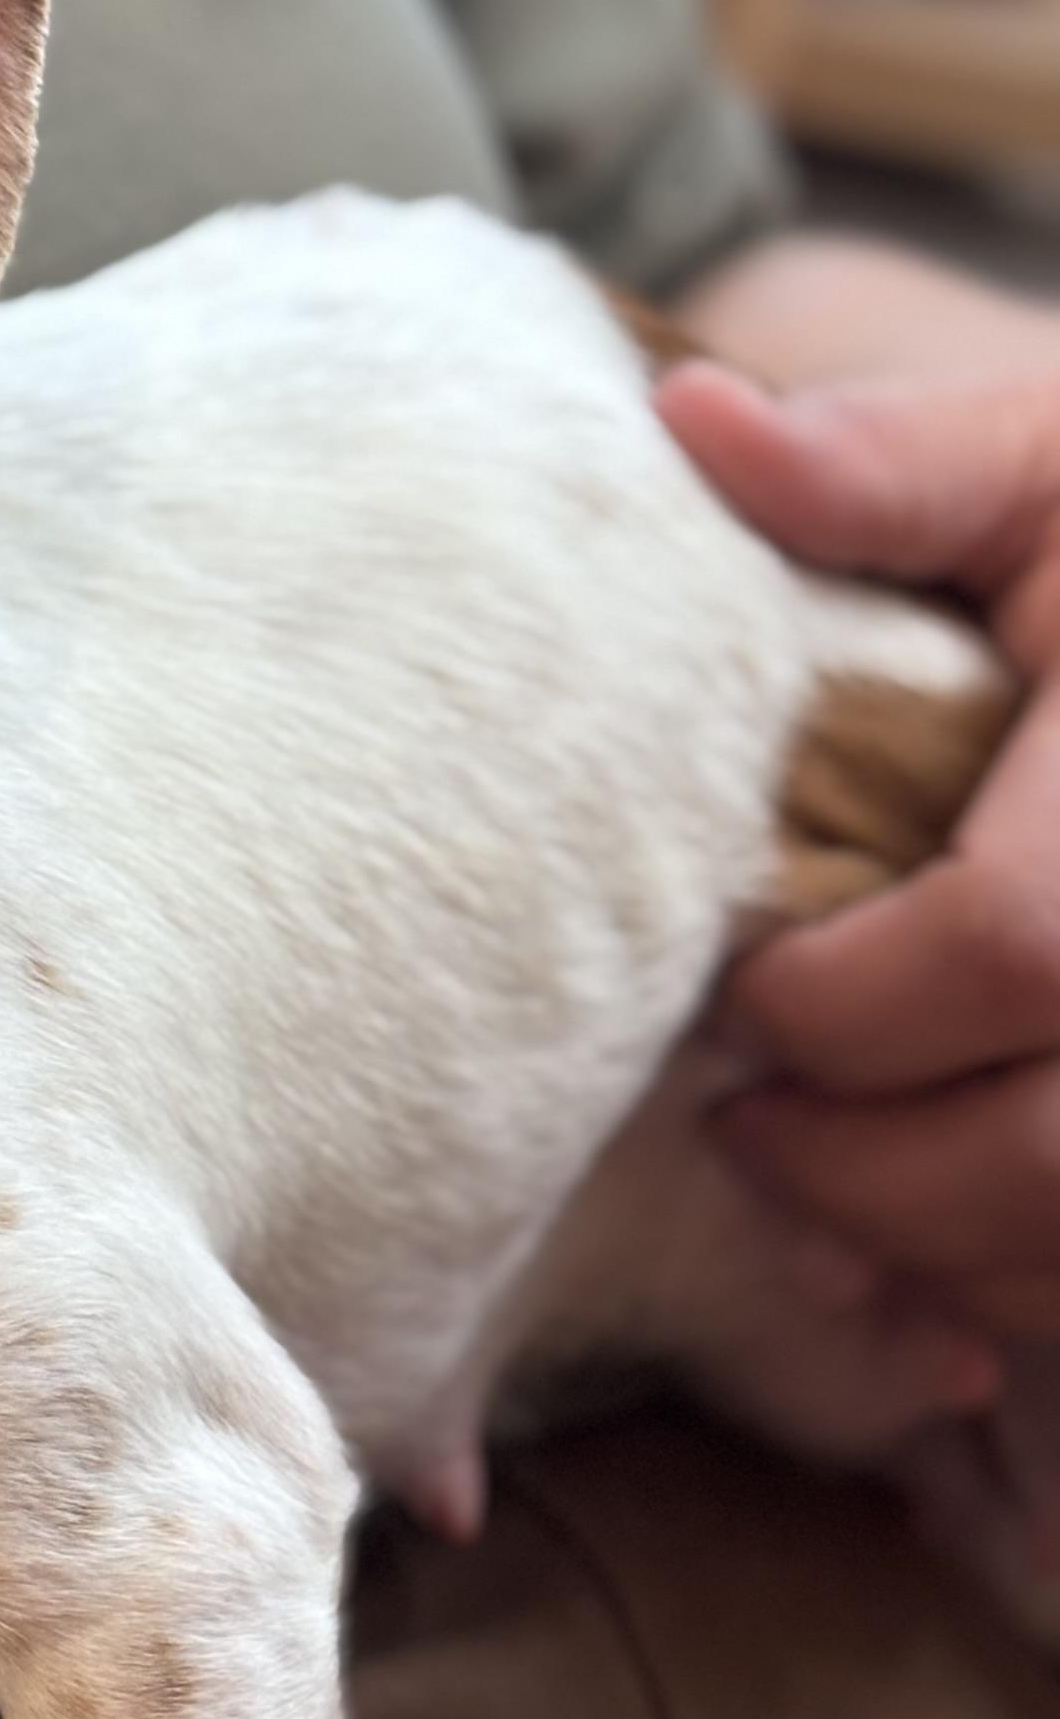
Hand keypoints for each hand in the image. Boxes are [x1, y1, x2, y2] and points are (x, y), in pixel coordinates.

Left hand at [660, 357, 1059, 1622]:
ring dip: (949, 1255)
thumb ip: (899, 464)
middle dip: (872, 1171)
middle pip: (1057, 1150)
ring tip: (826, 1183)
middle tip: (746, 1128)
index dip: (846, 1004)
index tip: (740, 992)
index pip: (1014, 950)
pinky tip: (941, 1242)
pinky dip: (1031, 1296)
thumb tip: (694, 423)